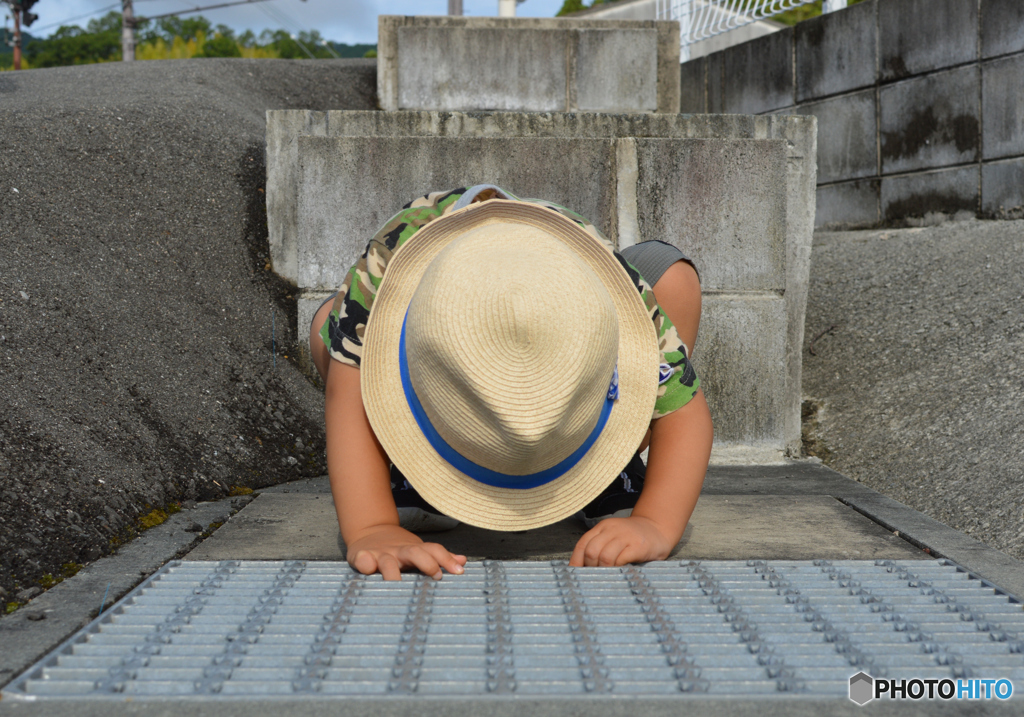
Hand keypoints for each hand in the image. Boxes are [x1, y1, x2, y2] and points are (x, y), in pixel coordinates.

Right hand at [346, 524, 466, 580]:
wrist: (369, 531)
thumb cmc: (399, 550)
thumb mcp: (419, 551)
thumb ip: (439, 558)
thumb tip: (463, 561)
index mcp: (415, 550)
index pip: (434, 551)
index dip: (446, 559)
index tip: (459, 572)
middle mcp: (400, 551)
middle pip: (415, 553)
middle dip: (427, 563)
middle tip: (436, 576)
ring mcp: (381, 554)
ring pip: (388, 563)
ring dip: (394, 574)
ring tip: (399, 585)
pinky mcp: (362, 557)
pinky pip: (363, 560)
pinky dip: (365, 563)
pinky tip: (368, 568)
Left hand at [569, 515, 675, 566]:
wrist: (658, 528)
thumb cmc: (632, 538)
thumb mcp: (612, 538)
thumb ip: (599, 548)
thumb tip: (582, 571)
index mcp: (602, 527)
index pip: (582, 544)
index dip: (576, 562)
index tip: (577, 576)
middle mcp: (612, 529)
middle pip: (591, 551)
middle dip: (591, 568)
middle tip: (596, 577)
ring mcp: (626, 536)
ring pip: (605, 556)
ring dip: (605, 570)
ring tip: (609, 576)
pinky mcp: (638, 546)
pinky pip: (622, 560)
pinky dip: (618, 569)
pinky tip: (622, 572)